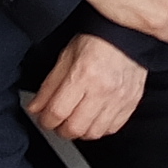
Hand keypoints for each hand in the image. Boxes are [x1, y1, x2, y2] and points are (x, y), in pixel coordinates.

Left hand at [27, 30, 143, 141]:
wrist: (126, 35)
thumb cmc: (96, 41)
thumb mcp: (65, 58)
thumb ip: (49, 86)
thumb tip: (36, 107)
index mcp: (83, 75)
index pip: (58, 111)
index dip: (46, 120)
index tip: (44, 118)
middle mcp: (103, 90)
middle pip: (75, 128)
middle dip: (61, 129)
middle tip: (58, 122)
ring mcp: (119, 98)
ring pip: (94, 133)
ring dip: (80, 131)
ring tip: (76, 121)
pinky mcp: (131, 102)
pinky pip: (113, 128)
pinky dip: (100, 129)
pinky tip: (94, 119)